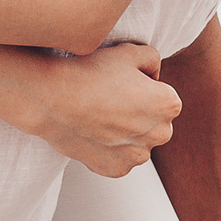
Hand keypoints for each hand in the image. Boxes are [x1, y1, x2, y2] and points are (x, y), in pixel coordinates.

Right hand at [26, 42, 179, 175]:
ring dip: (123, 133)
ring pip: (136, 143)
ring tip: (97, 115)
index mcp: (169, 105)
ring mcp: (138, 156)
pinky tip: (90, 132)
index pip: (163, 95)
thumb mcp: (128, 51)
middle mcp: (160, 134)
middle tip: (109, 99)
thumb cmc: (89, 71)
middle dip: (138, 114)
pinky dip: (107, 149)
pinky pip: (117, 158)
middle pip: (154, 122)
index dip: (141, 86)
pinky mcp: (117, 169)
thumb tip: (153, 75)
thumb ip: (152, 58)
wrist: (51, 98)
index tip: (119, 83)